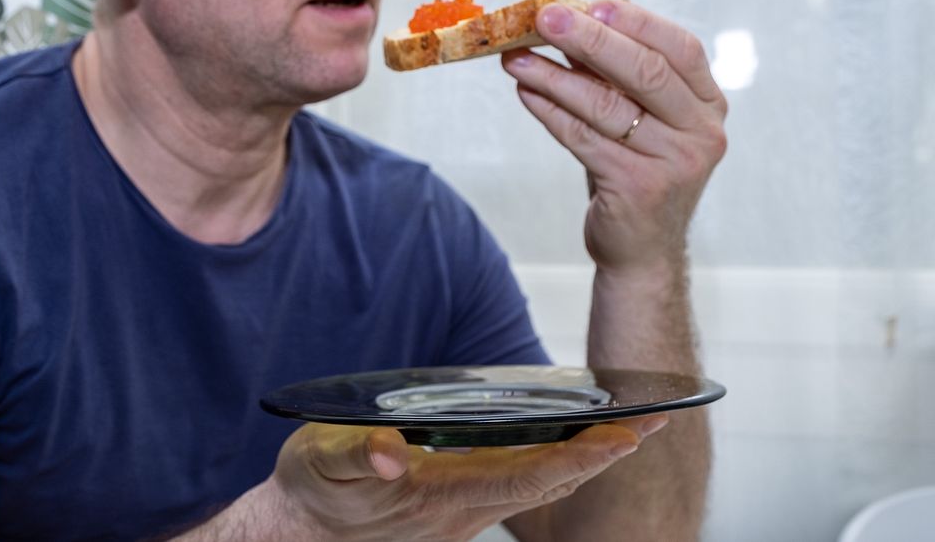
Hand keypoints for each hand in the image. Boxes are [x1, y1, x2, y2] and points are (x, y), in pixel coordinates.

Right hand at [268, 416, 666, 540]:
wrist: (301, 533)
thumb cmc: (314, 493)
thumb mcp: (322, 463)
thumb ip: (356, 454)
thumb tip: (392, 450)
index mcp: (439, 495)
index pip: (524, 477)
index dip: (575, 457)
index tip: (620, 437)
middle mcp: (463, 510)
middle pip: (549, 484)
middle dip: (602, 455)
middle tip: (652, 423)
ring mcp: (464, 512)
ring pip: (541, 488)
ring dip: (587, 460)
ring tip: (627, 430)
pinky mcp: (458, 507)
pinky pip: (521, 488)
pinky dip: (556, 466)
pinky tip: (568, 445)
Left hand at [501, 1, 727, 273]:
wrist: (640, 249)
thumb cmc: (634, 171)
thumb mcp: (637, 119)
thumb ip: (617, 76)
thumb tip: (573, 19)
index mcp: (708, 104)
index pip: (680, 48)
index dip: (637, 23)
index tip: (592, 4)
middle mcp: (702, 132)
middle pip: (645, 71)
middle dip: (589, 40)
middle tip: (544, 18)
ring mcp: (675, 162)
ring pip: (607, 106)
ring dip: (554, 76)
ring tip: (516, 58)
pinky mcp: (639, 187)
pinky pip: (584, 139)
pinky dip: (550, 112)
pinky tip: (526, 92)